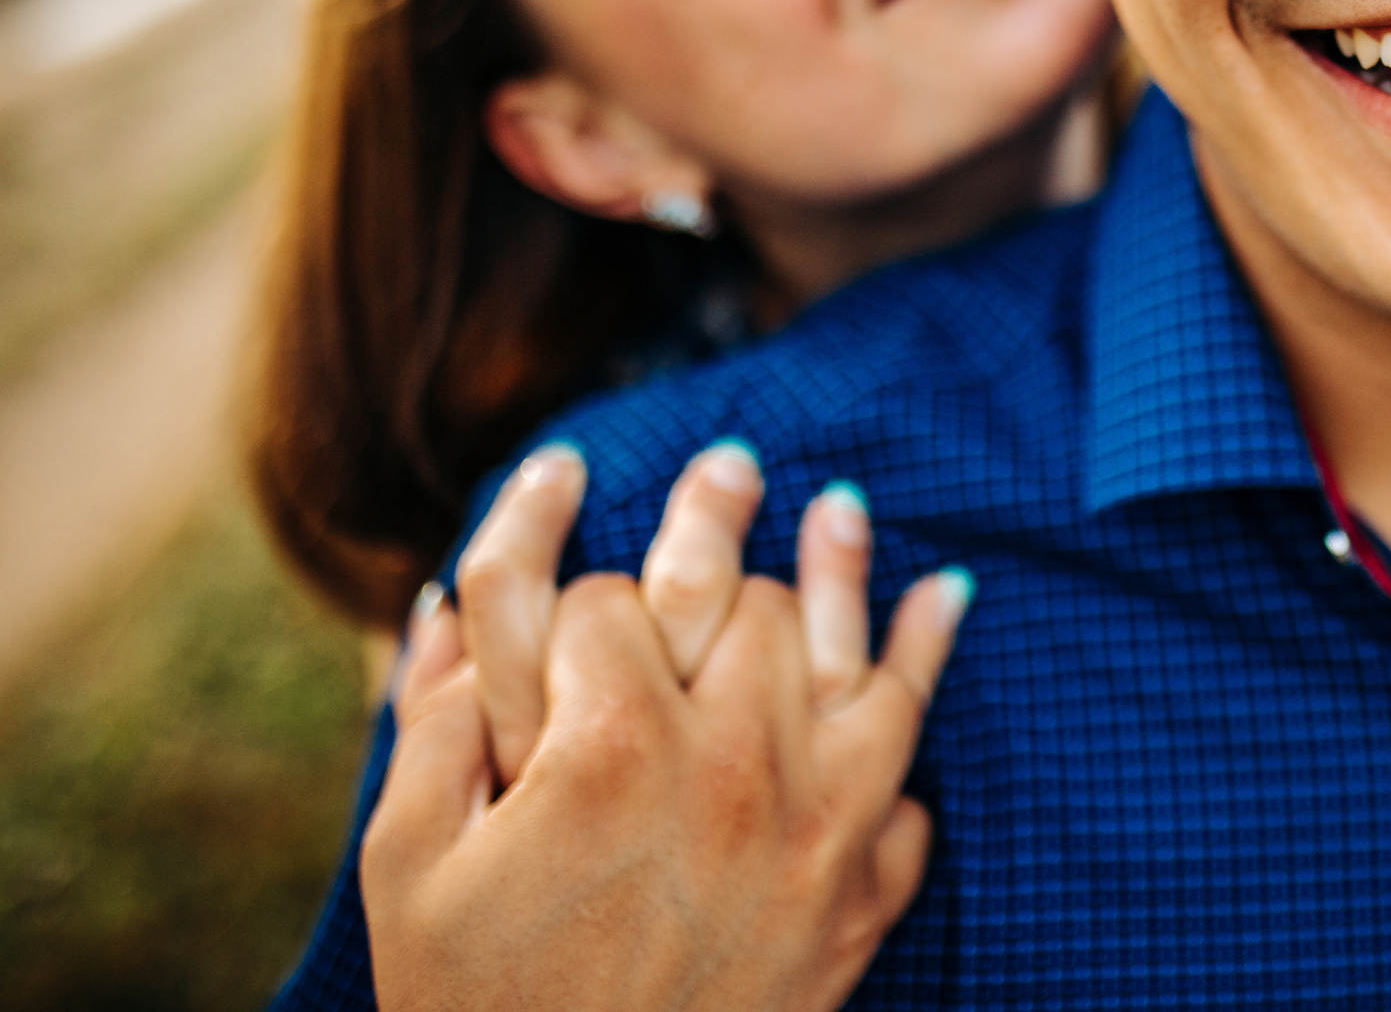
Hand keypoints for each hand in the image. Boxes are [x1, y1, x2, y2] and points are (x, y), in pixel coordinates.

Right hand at [363, 453, 971, 1011]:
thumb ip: (432, 723)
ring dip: (837, 563)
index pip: (603, 600)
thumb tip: (442, 599)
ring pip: (837, 646)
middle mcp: (727, 766)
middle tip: (725, 465)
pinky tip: (944, 596)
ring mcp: (810, 822)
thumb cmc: (480, 1008)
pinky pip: (914, 741)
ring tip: (835, 501)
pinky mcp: (859, 882)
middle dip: (714, 526)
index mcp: (608, 749)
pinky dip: (929, 659)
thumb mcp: (415, 870)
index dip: (562, 577)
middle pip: (736, 597)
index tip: (559, 538)